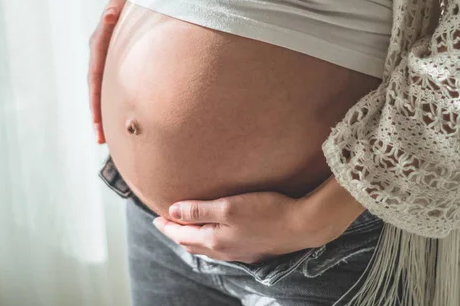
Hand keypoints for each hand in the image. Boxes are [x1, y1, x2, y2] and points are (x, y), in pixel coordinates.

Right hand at [88, 0, 128, 143]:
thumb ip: (117, 6)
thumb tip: (110, 14)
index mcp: (101, 40)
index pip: (95, 76)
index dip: (95, 101)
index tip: (98, 124)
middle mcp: (101, 50)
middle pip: (97, 88)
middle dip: (98, 114)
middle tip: (100, 140)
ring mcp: (110, 55)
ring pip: (105, 88)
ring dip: (105, 111)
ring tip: (107, 137)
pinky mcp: (120, 58)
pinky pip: (115, 82)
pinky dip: (116, 100)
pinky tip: (122, 117)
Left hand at [153, 177, 365, 263]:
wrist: (303, 225)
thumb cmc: (266, 211)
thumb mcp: (228, 206)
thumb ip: (198, 209)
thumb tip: (172, 211)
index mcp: (215, 240)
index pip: (182, 234)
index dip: (167, 226)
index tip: (156, 217)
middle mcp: (225, 251)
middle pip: (192, 244)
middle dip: (177, 233)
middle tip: (166, 223)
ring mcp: (239, 253)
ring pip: (206, 247)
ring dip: (192, 238)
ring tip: (186, 228)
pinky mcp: (252, 250)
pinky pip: (221, 248)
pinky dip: (209, 240)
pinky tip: (215, 233)